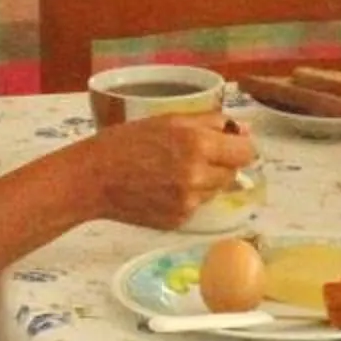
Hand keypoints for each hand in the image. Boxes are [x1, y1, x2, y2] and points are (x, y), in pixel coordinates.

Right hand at [83, 112, 257, 230]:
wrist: (93, 178)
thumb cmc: (126, 142)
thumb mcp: (169, 119)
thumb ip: (211, 122)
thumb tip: (244, 128)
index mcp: (199, 145)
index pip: (247, 152)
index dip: (239, 146)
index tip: (229, 144)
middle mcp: (198, 176)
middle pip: (233, 172)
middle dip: (220, 163)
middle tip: (192, 155)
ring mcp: (189, 202)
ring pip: (215, 190)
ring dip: (205, 181)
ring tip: (172, 171)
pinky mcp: (179, 221)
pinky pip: (197, 206)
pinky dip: (188, 197)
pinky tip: (163, 188)